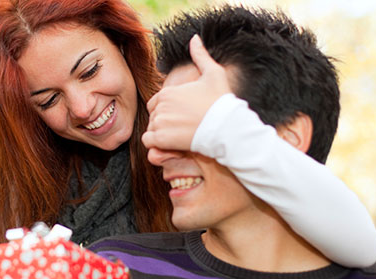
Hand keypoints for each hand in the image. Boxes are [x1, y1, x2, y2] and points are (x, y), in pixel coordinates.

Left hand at [143, 34, 232, 150]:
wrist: (226, 126)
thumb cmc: (221, 101)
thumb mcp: (214, 73)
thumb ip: (200, 56)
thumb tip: (194, 38)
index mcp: (168, 92)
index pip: (155, 103)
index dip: (165, 110)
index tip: (180, 117)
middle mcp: (160, 106)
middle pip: (153, 117)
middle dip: (163, 123)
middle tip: (181, 128)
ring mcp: (160, 122)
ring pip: (150, 130)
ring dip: (160, 134)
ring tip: (179, 136)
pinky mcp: (162, 139)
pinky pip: (149, 142)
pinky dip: (157, 144)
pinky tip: (172, 143)